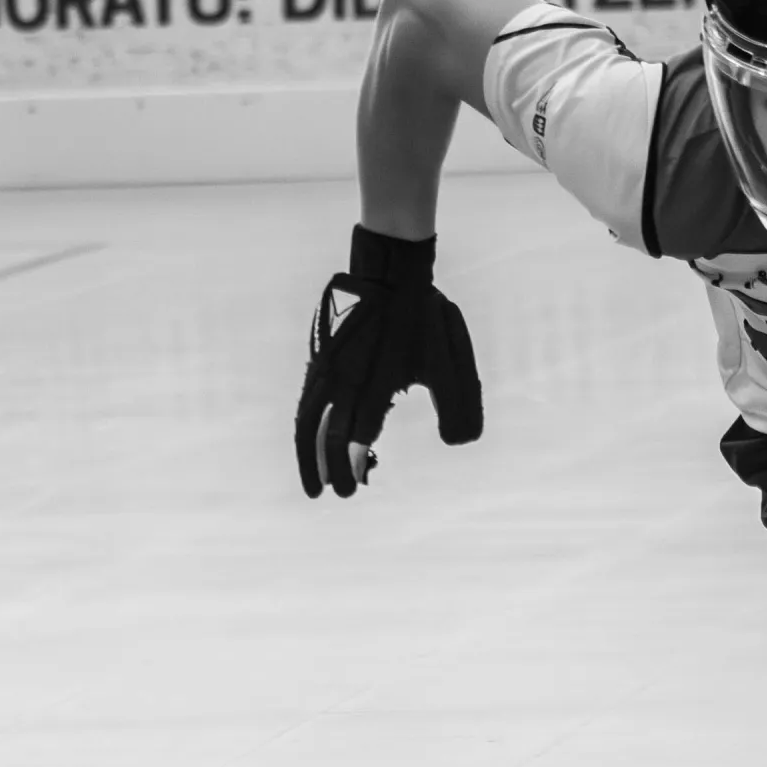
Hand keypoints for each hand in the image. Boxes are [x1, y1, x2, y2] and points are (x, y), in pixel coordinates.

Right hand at [293, 227, 484, 499]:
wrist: (389, 272)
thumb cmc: (422, 318)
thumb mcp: (449, 359)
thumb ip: (457, 403)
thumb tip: (459, 444)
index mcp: (374, 380)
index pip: (356, 434)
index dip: (353, 463)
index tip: (357, 485)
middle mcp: (343, 378)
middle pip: (327, 435)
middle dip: (332, 469)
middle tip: (345, 494)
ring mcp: (326, 369)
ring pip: (308, 422)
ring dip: (309, 457)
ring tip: (314, 486)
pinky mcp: (319, 361)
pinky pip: (307, 403)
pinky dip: (306, 431)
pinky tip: (311, 443)